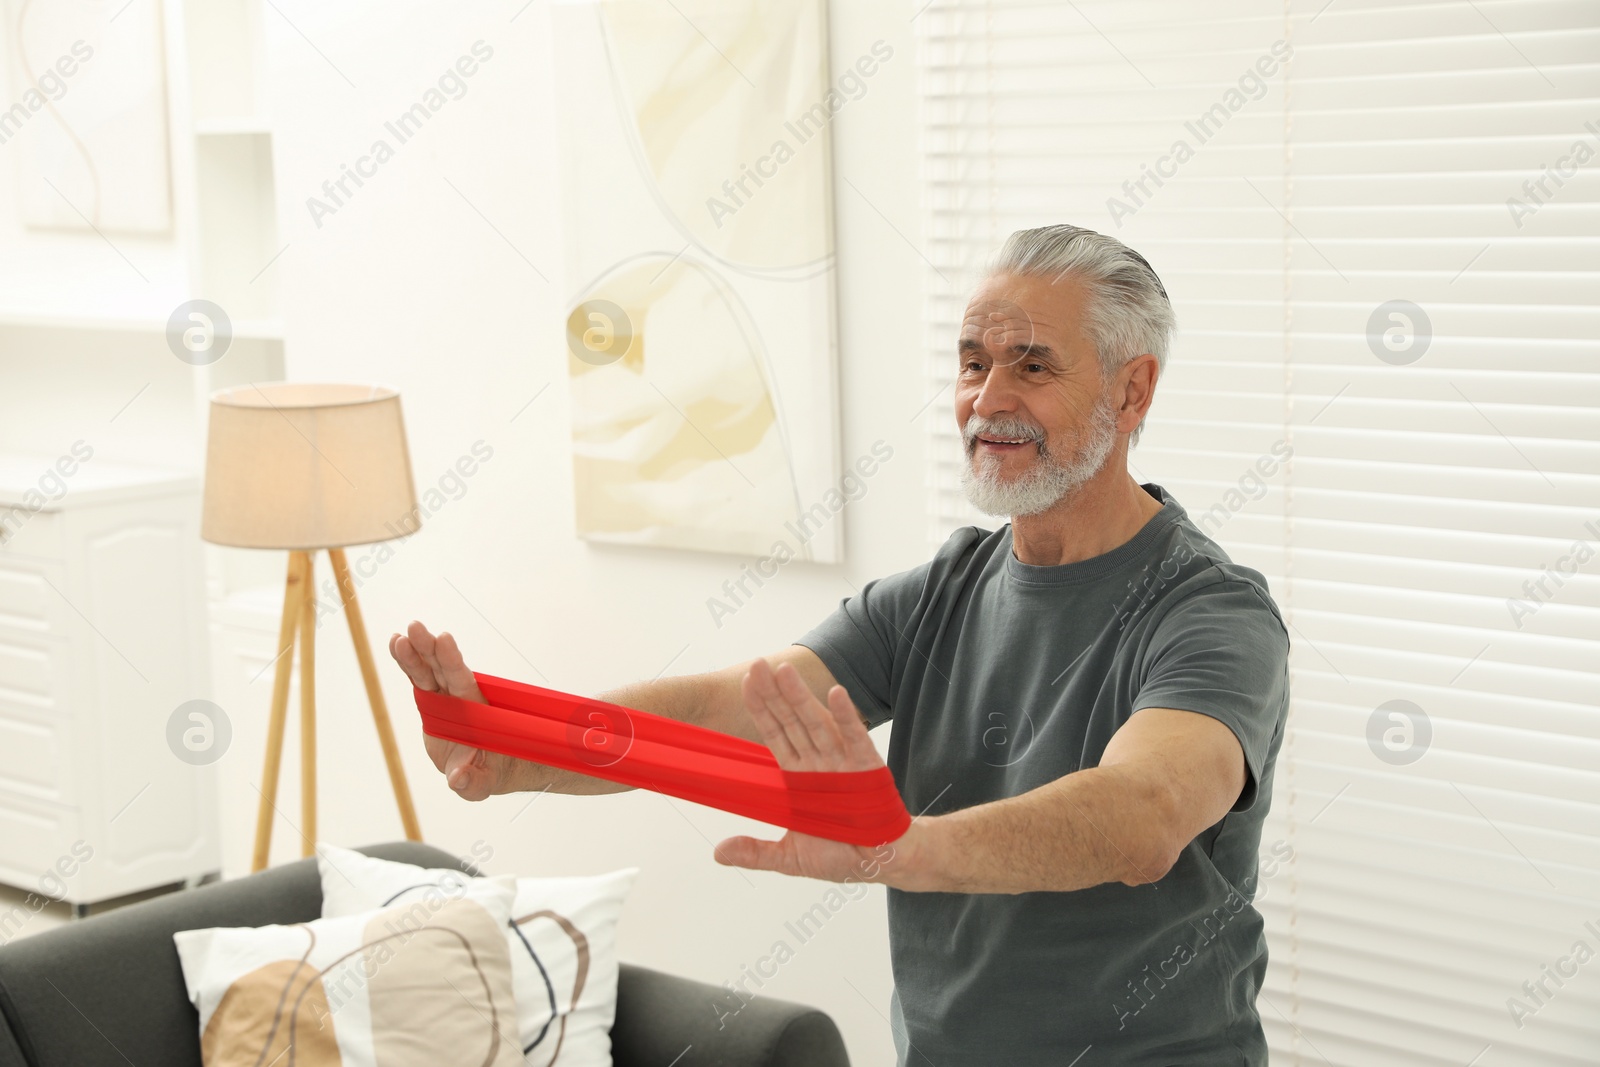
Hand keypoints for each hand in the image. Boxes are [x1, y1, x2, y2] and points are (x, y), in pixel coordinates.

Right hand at [389, 620, 514, 800]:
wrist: (485, 769)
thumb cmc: (487, 773)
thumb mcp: (481, 784)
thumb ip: (470, 781)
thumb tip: (457, 778)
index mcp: (473, 709)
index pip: (461, 681)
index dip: (452, 661)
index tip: (444, 639)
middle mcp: (457, 697)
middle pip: (441, 668)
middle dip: (428, 648)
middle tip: (415, 627)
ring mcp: (442, 698)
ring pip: (426, 670)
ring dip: (413, 652)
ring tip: (398, 637)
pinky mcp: (429, 702)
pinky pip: (416, 678)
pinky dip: (406, 662)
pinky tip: (395, 643)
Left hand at [713, 658, 934, 888]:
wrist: (881, 863)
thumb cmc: (841, 854)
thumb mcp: (791, 858)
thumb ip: (757, 852)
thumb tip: (719, 854)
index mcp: (799, 777)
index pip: (775, 735)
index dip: (761, 709)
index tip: (746, 683)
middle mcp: (818, 763)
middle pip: (792, 721)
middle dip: (774, 693)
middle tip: (757, 664)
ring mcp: (842, 763)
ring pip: (817, 725)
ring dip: (802, 698)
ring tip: (785, 671)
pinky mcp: (868, 769)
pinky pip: (855, 739)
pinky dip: (847, 717)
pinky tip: (836, 694)